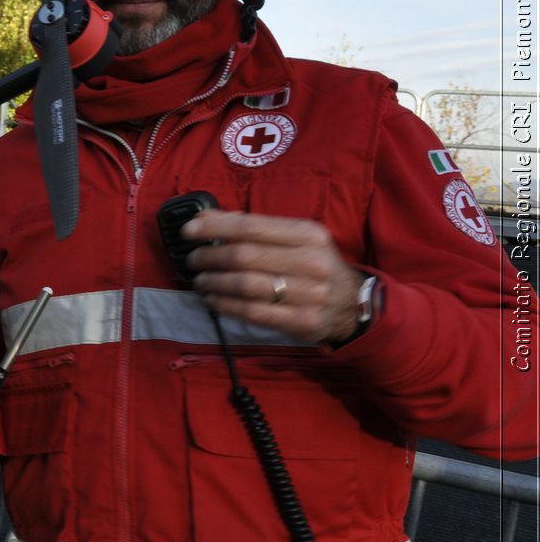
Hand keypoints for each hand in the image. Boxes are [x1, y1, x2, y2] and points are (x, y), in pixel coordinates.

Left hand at [182, 209, 366, 345]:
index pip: (251, 227)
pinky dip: (226, 306)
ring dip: (213, 283)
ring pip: (246, 286)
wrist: (353, 302)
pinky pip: (253, 313)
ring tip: (200, 281)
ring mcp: (310, 294)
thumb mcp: (294, 237)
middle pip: (244, 256)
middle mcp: (311, 262)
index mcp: (308, 234)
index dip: (214, 228)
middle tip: (193, 260)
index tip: (188, 230)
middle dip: (209, 257)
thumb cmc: (312, 263)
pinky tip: (214, 300)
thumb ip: (253, 227)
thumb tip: (204, 219)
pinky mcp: (303, 322)